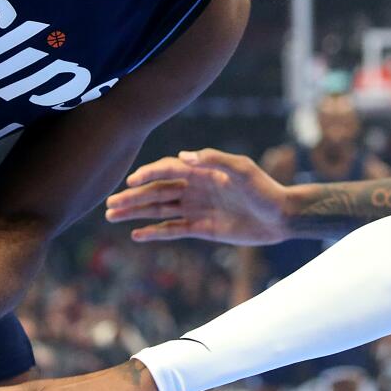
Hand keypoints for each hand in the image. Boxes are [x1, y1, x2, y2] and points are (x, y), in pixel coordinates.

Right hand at [107, 149, 288, 244]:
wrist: (281, 215)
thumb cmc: (263, 188)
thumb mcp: (242, 169)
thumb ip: (214, 160)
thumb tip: (183, 156)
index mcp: (201, 171)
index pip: (167, 170)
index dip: (148, 174)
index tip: (130, 182)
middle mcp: (194, 188)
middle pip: (156, 191)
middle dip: (133, 197)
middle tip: (109, 204)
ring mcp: (196, 208)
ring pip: (159, 209)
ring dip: (136, 213)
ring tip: (112, 216)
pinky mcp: (202, 228)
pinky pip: (173, 229)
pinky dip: (155, 232)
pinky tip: (136, 235)